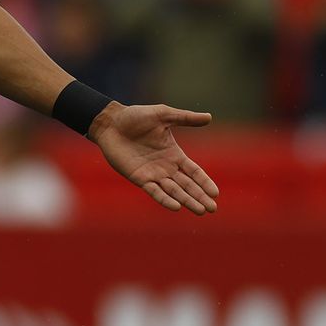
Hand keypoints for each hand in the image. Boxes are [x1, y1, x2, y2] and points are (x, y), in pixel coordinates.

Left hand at [90, 103, 219, 214]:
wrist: (110, 123)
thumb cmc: (135, 116)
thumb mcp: (163, 115)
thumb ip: (185, 118)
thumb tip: (209, 117)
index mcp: (174, 154)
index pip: (194, 172)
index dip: (205, 182)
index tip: (216, 193)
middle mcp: (165, 167)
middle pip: (187, 185)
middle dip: (200, 197)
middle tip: (212, 209)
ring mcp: (152, 174)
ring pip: (173, 191)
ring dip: (187, 201)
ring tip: (200, 211)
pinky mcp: (138, 177)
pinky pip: (154, 191)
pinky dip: (165, 199)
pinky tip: (176, 207)